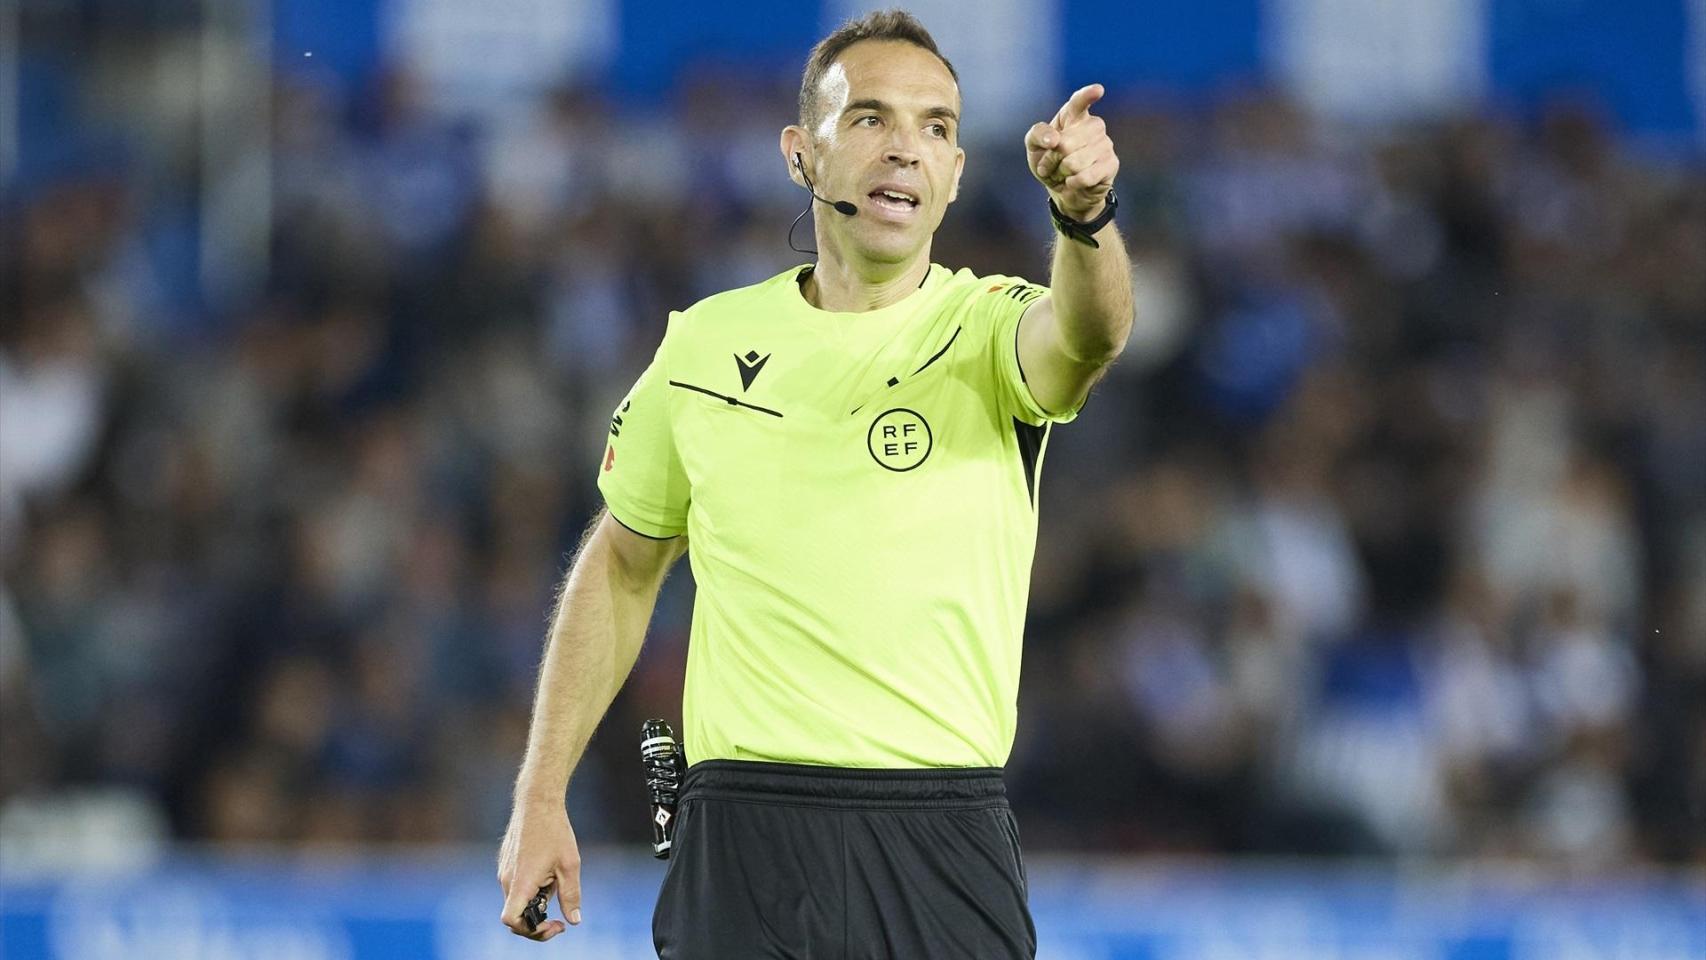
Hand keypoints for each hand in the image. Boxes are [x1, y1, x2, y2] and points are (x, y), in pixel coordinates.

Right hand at [497, 798, 582, 940]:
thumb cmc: (554, 830)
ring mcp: (504, 870)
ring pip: (518, 900)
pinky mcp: (506, 863)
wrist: (537, 801)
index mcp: (521, 882)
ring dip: (536, 902)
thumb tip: (574, 921)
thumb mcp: (570, 865)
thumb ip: (571, 896)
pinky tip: (548, 872)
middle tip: (560, 920)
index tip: (553, 923)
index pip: (511, 921)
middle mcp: (507, 879)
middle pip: (516, 915)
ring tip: (555, 882)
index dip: (531, 931)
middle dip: (538, 921)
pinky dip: (531, 889)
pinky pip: (516, 886)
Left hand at [1025, 84, 1118, 220]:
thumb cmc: (1050, 162)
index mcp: (1074, 116)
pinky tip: (1073, 182)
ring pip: (1074, 162)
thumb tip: (1054, 139)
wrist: (1065, 190)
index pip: (1079, 103)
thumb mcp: (1034, 147)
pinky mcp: (1111, 164)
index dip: (1087, 96)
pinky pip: (1085, 176)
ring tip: (1064, 173)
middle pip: (1065, 144)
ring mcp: (1105, 144)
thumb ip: (1037, 135)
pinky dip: (1073, 182)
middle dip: (1052, 159)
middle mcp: (1093, 126)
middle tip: (1051, 164)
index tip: (1098, 90)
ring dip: (1061, 173)